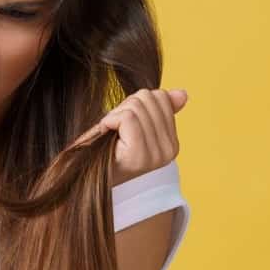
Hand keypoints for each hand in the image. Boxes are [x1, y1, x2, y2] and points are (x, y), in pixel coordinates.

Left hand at [70, 88, 187, 184]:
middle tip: (115, 130)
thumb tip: (183, 93)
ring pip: (136, 107)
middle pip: (148, 98)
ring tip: (111, 134)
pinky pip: (127, 117)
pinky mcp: (138, 154)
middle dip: (125, 107)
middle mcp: (169, 150)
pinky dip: (110, 120)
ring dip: (115, 115)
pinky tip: (106, 134)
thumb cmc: (108, 149)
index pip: (161, 97)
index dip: (135, 103)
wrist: (86, 176)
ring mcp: (155, 154)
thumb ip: (159, 109)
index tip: (125, 125)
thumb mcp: (135, 125)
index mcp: (172, 143)